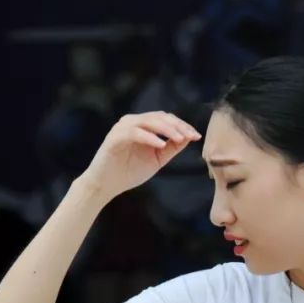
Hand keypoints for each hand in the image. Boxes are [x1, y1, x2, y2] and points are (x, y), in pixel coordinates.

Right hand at [81, 111, 200, 202]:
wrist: (106, 185)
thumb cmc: (129, 172)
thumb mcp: (157, 159)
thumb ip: (171, 148)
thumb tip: (188, 137)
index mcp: (143, 126)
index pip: (166, 119)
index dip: (182, 125)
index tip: (196, 136)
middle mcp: (132, 122)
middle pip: (159, 117)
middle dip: (178, 126)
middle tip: (190, 136)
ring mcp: (123, 128)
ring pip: (149, 121)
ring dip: (167, 129)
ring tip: (180, 139)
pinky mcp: (115, 137)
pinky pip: (135, 133)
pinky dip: (150, 137)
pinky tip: (161, 144)